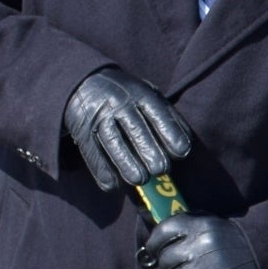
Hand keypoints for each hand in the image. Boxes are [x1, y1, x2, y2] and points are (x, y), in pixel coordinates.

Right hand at [65, 67, 193, 191]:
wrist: (83, 83)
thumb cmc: (127, 97)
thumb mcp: (147, 95)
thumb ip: (166, 116)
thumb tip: (185, 145)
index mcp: (140, 93)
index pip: (158, 113)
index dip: (170, 133)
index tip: (182, 152)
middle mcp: (119, 103)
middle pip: (136, 129)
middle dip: (149, 151)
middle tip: (161, 170)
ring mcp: (98, 116)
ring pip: (113, 142)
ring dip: (126, 163)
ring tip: (139, 180)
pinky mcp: (81, 129)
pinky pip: (91, 151)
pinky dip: (101, 170)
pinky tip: (112, 185)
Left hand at [143, 213, 259, 268]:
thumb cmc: (239, 242)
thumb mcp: (215, 225)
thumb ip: (189, 229)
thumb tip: (155, 244)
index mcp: (200, 224)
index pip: (161, 233)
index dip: (155, 246)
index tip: (157, 253)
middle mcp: (202, 243)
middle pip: (165, 262)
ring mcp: (209, 265)